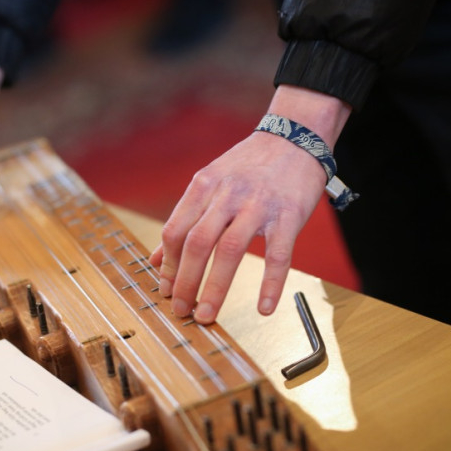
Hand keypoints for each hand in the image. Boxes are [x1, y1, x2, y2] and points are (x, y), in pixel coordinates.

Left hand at [149, 85, 350, 323]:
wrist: (295, 136)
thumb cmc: (250, 165)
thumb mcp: (210, 182)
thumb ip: (184, 219)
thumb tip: (155, 259)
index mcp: (203, 186)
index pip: (176, 231)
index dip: (167, 265)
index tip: (165, 290)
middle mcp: (227, 194)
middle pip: (197, 243)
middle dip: (185, 281)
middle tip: (181, 309)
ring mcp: (258, 205)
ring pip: (230, 251)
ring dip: (215, 287)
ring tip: (206, 314)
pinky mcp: (288, 215)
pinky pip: (278, 255)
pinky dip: (270, 284)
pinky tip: (264, 308)